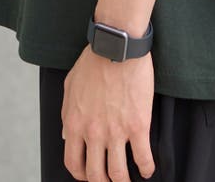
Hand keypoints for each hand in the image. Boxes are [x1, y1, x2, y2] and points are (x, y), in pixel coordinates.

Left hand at [61, 43, 156, 180]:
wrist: (117, 46)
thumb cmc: (93, 61)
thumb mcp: (70, 85)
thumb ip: (67, 113)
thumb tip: (66, 135)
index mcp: (75, 123)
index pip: (73, 162)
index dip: (80, 174)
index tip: (88, 175)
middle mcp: (94, 132)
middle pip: (96, 175)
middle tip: (109, 181)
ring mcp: (116, 131)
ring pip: (118, 173)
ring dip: (123, 181)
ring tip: (128, 180)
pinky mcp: (138, 125)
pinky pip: (143, 157)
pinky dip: (147, 168)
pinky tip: (148, 169)